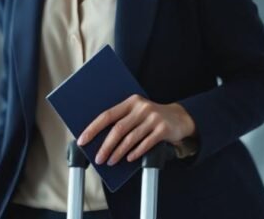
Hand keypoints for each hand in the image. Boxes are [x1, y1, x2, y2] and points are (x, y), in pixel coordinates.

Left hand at [76, 95, 195, 165]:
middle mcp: (141, 108)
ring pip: (130, 138)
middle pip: (118, 129)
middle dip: (105, 146)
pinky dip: (136, 153)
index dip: (93, 128)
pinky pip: (146, 144)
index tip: (83, 140)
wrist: (180, 117)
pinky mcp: (163, 129)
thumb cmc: (151, 117)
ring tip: (111, 161)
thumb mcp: (136, 113)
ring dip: (118, 152)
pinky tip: (128, 159)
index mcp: (130, 102)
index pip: (107, 115)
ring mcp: (153, 118)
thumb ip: (122, 121)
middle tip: (98, 158)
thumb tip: (100, 139)